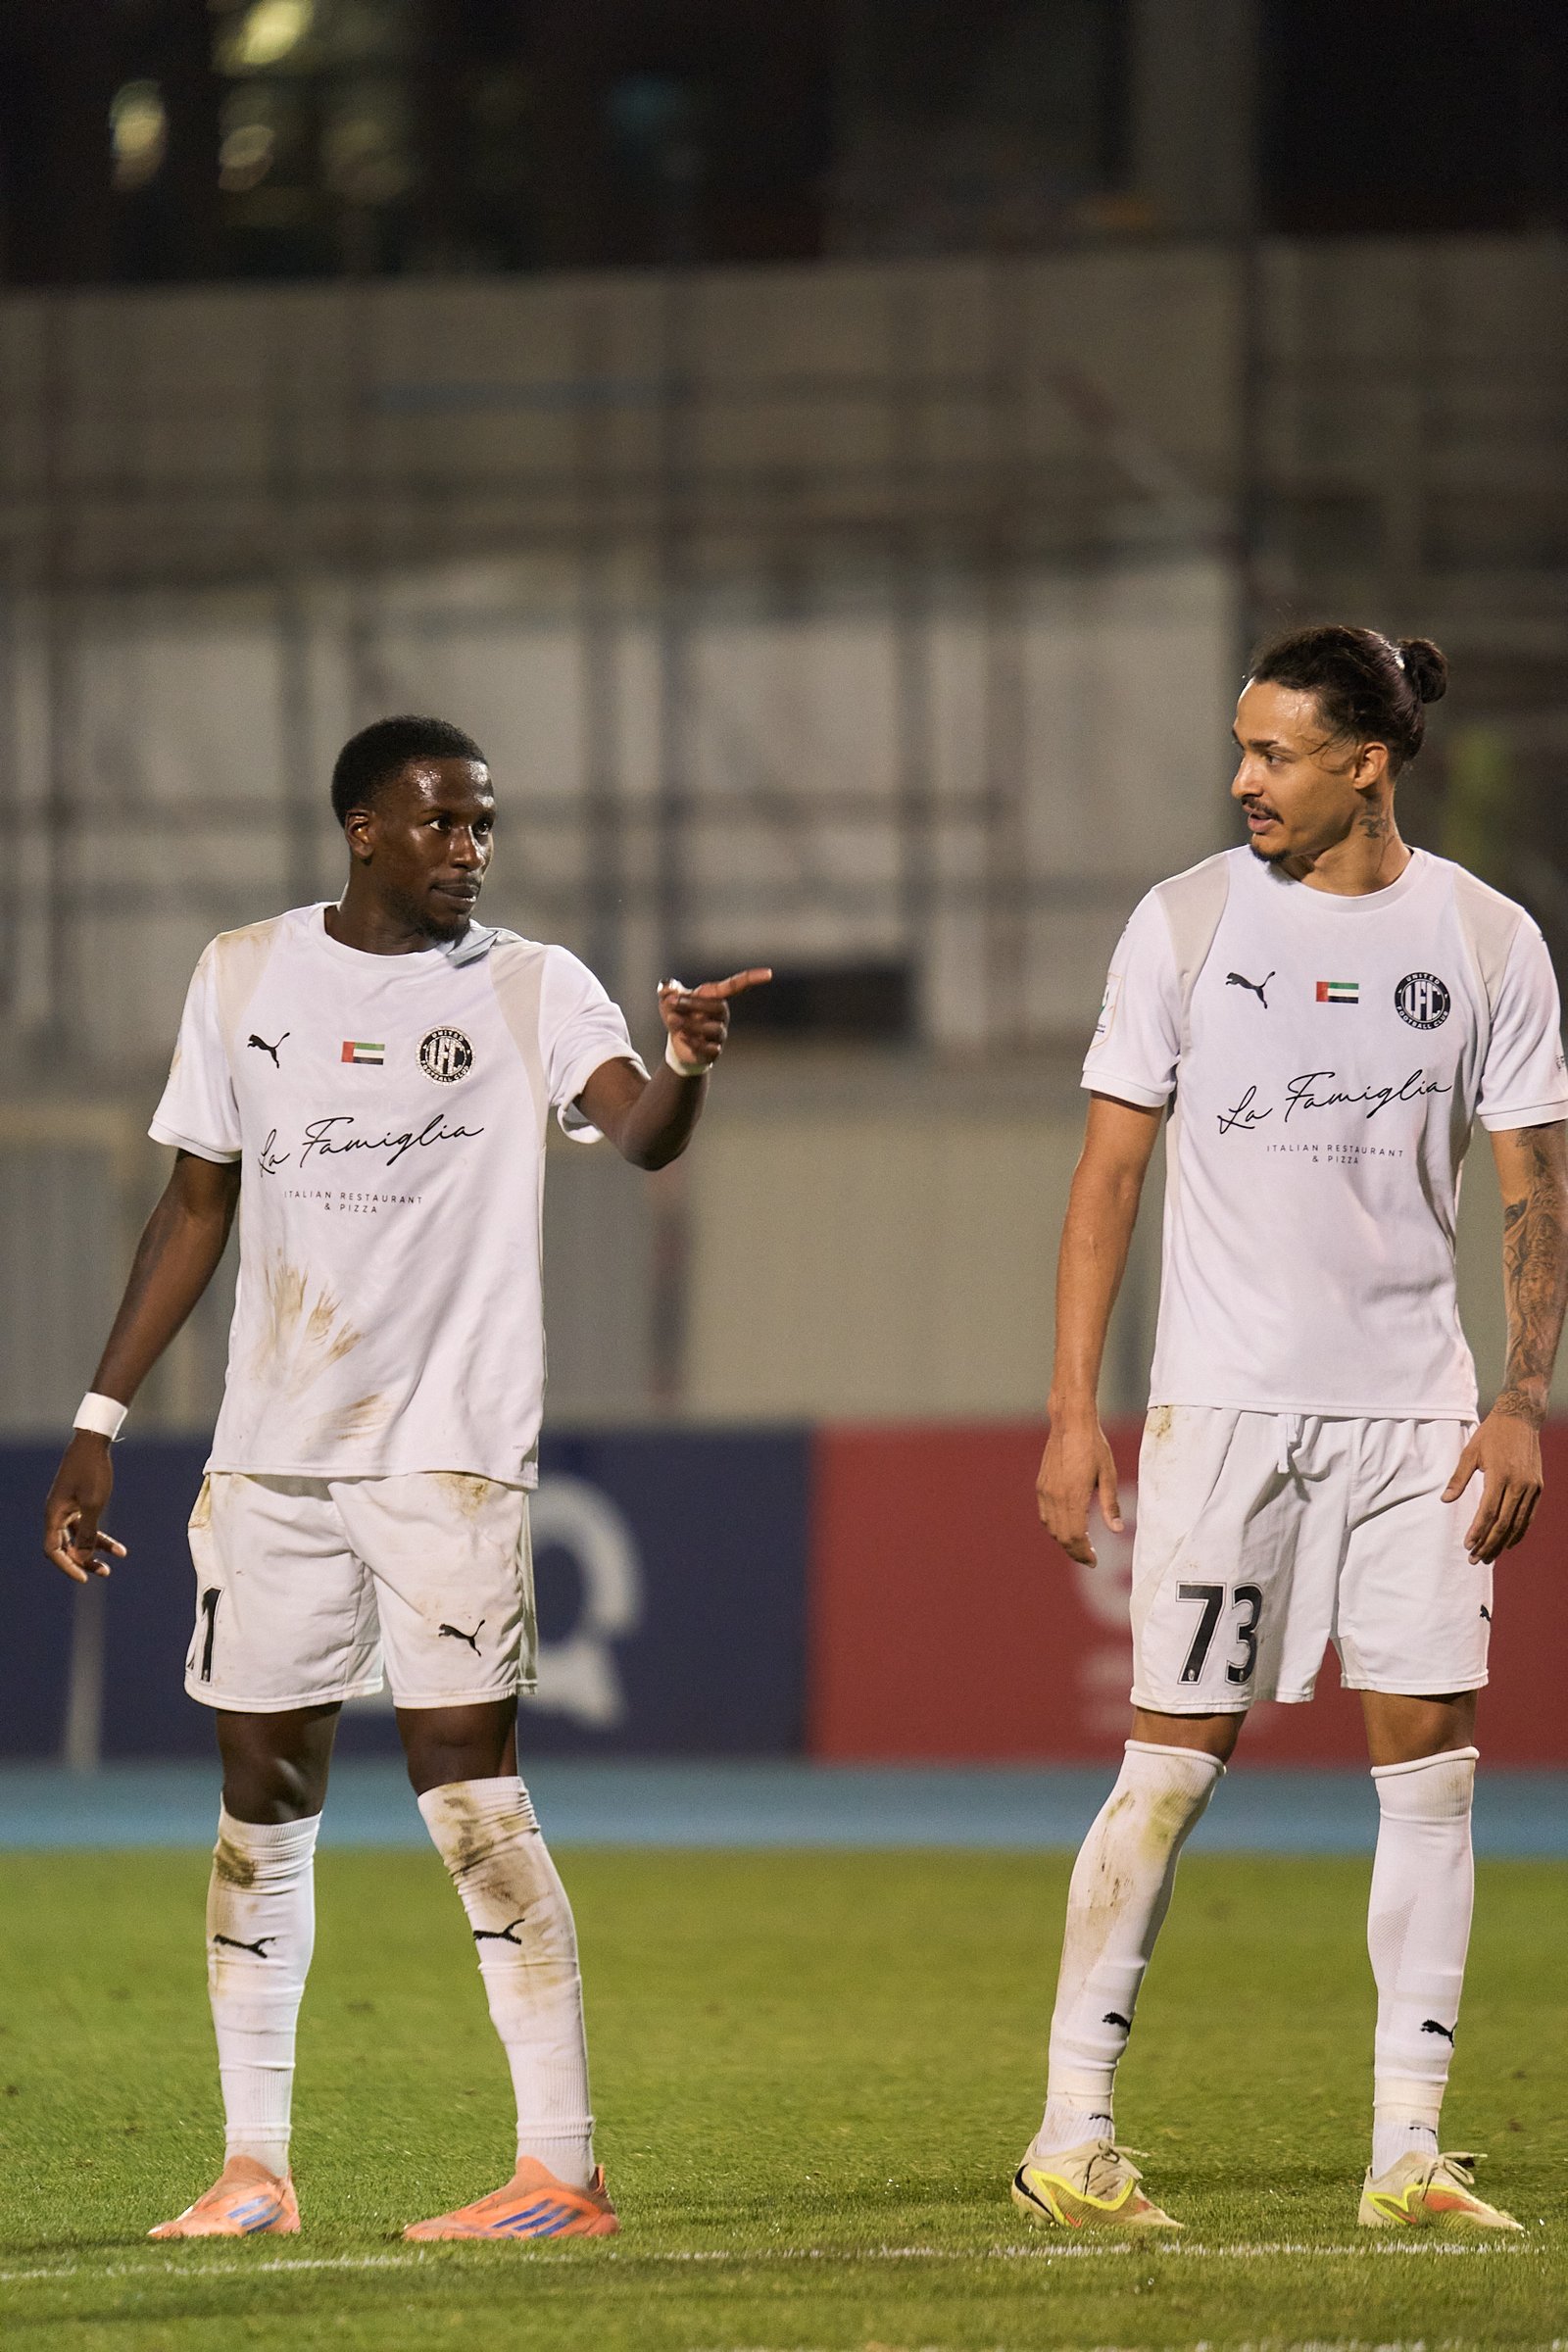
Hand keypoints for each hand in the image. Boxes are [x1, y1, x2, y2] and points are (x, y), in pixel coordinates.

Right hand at [43, 1432, 127, 1583]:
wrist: (93, 1443)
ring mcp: (67, 1509)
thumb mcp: (93, 1505)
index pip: (53, 1550)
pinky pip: (86, 1526)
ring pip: (78, 1538)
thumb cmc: (92, 1472)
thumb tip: (81, 1559)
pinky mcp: (77, 1503)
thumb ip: (87, 1533)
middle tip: (104, 1573)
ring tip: (115, 1562)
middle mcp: (56, 1514)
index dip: (67, 1566)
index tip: (84, 1578)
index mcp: (54, 1515)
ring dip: (95, 1550)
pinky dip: (100, 1536)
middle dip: (84, 1561)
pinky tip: (119, 1548)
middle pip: (65, 1547)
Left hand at [658, 969, 771, 1072]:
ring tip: (673, 1021)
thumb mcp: (668, 1000)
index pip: (737, 986)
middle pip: (718, 1007)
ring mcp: (720, 1034)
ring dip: (689, 1024)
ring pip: (713, 1028)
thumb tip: (666, 988)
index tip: (769, 974)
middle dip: (693, 1004)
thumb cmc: (678, 1015)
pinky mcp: (714, 1052)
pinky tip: (681, 1037)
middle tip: (672, 1003)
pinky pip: (708, 1047)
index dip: (752, 978)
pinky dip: (691, 1041)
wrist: (676, 1043)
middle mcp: (722, 1015)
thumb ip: (667, 990)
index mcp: (715, 997)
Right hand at [1036, 1413, 1122, 1566]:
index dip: (1084, 1553)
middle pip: (1062, 1537)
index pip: (1076, 1537)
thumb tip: (1117, 1531)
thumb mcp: (1109, 1475)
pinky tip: (1068, 1527)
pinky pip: (1045, 1515)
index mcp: (1074, 1496)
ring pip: (1052, 1528)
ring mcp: (1045, 1491)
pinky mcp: (1042, 1485)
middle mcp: (1055, 1497)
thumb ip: (1110, 1505)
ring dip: (1065, 1541)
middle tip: (1090, 1559)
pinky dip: (1056, 1527)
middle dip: (1075, 1552)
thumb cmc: (1094, 1446)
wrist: (1070, 1423)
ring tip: (1081, 1546)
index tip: (1094, 1561)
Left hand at [1442, 1405, 1542, 1562]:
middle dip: (1489, 1544)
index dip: (1478, 1532)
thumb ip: (1458, 1478)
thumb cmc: (1491, 1434)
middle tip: (1475, 1559)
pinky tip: (1508, 1542)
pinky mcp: (1538, 1487)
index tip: (1468, 1545)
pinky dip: (1519, 1531)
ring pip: (1518, 1523)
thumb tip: (1445, 1500)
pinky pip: (1528, 1516)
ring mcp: (1531, 1487)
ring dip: (1503, 1543)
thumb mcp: (1470, 1452)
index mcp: (1500, 1475)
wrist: (1521, 1418)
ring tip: (1489, 1556)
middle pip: (1503, 1523)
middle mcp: (1519, 1484)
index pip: (1488, 1512)